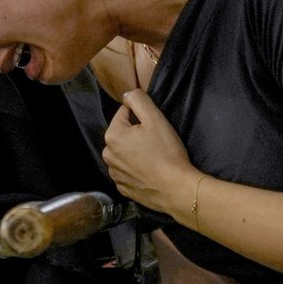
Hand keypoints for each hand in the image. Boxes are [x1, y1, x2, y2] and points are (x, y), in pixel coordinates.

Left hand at [101, 89, 198, 217]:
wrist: (175, 189)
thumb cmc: (166, 152)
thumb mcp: (155, 118)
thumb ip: (138, 100)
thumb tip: (127, 94)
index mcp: (112, 136)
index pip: (123, 113)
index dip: (141, 116)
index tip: (154, 126)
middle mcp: (107, 155)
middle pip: (122, 134)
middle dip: (136, 134)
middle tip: (155, 142)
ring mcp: (114, 174)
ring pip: (124, 153)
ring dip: (134, 152)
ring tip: (153, 157)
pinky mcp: (123, 188)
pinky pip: (127, 171)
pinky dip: (136, 169)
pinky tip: (149, 171)